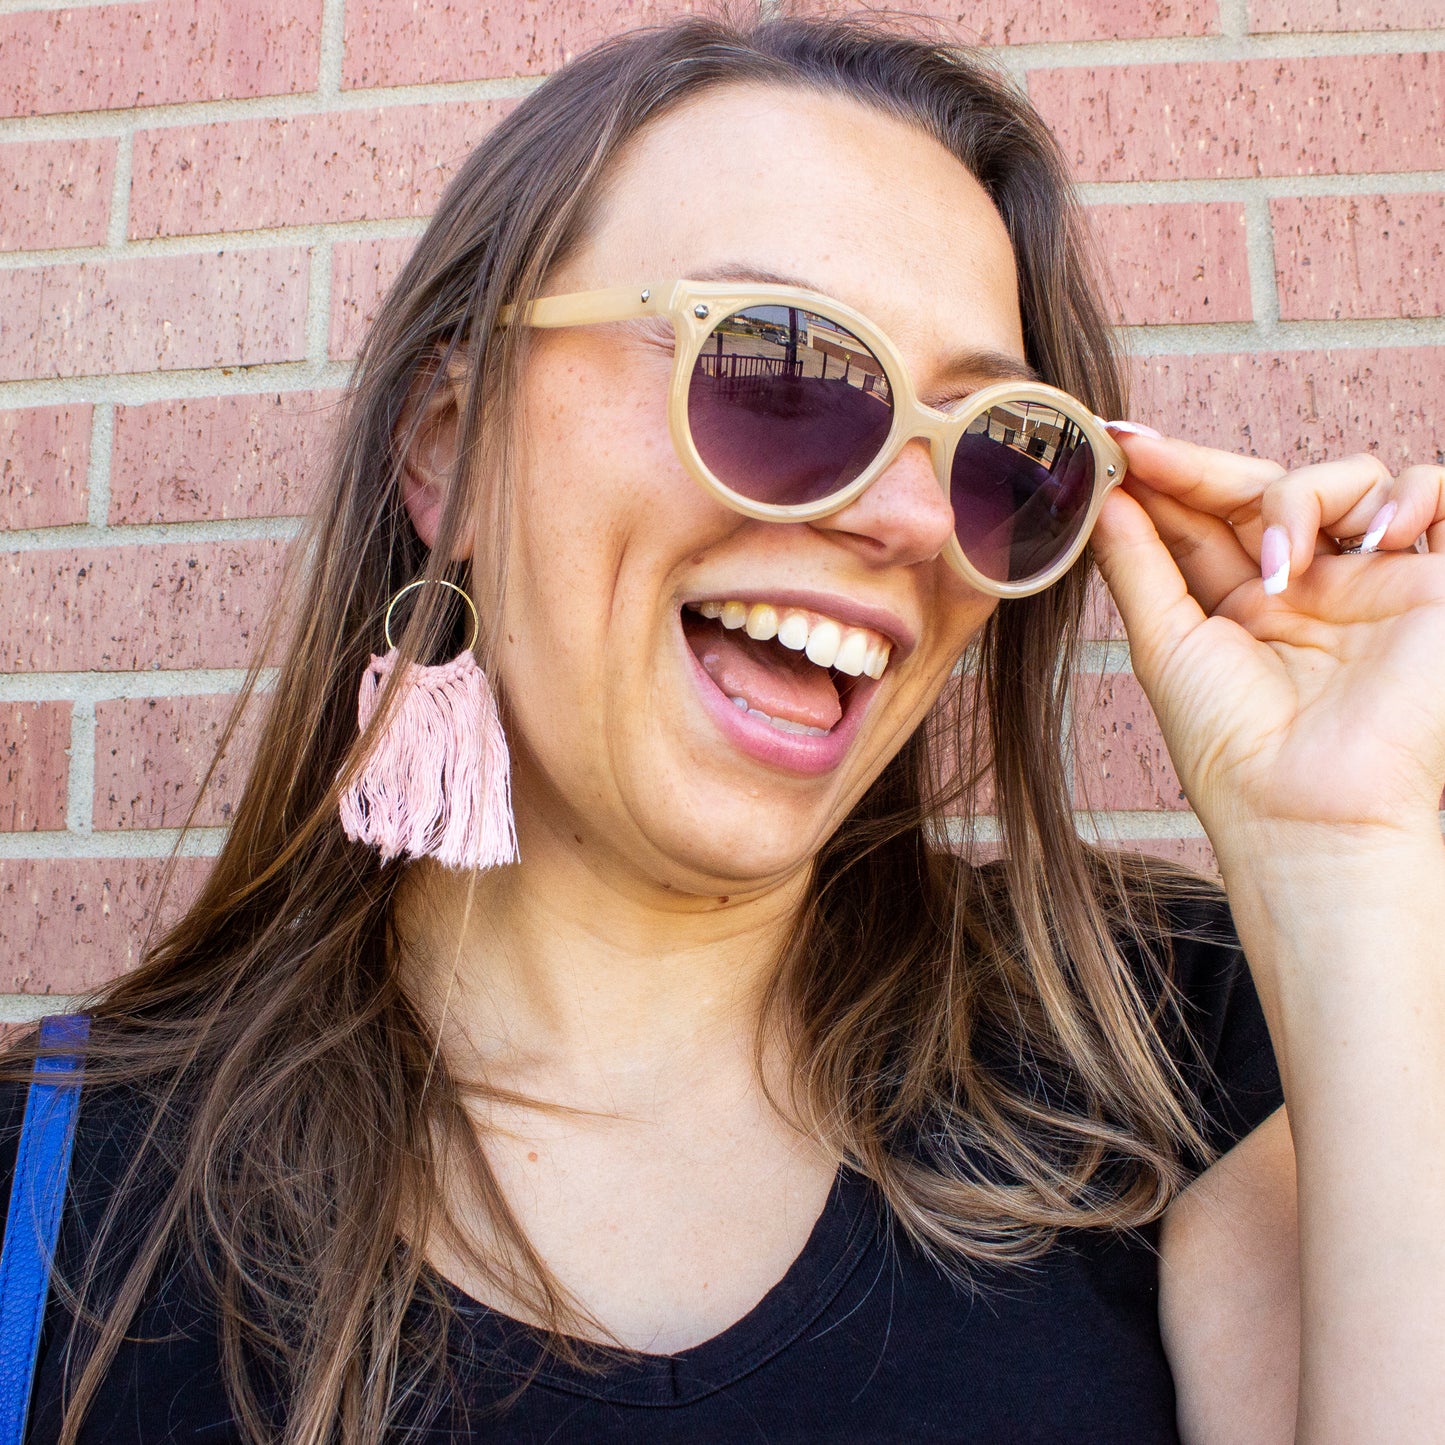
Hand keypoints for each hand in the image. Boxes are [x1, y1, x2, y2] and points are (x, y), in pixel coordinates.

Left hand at [1088, 435, 1444, 865]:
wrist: (1309, 809)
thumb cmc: (1230, 745)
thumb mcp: (1166, 644)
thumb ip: (1138, 566)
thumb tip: (1103, 498)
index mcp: (1247, 604)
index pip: (1210, 518)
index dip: (1170, 478)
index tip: (1116, 447)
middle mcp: (1312, 587)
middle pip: (1267, 487)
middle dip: (1205, 467)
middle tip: (1145, 454)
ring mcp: (1374, 581)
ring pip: (1352, 477)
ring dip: (1305, 495)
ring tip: (1284, 566)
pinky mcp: (1437, 583)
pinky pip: (1439, 489)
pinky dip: (1407, 493)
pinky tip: (1371, 539)